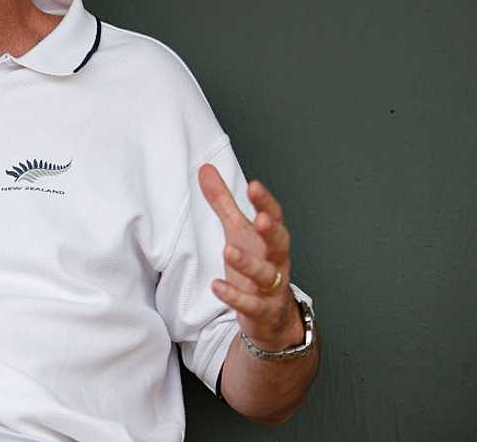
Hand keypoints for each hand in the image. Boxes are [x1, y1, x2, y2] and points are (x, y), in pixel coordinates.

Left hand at [199, 164, 301, 350]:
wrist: (271, 316)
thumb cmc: (255, 264)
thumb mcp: (237, 231)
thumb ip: (223, 202)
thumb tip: (205, 169)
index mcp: (269, 239)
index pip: (274, 217)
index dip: (265, 202)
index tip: (254, 186)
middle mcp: (275, 261)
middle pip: (280, 243)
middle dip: (271, 231)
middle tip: (260, 219)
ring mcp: (271, 288)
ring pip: (266, 275)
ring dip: (249, 263)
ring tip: (228, 250)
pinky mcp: (261, 310)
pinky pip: (251, 304)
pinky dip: (235, 296)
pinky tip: (218, 286)